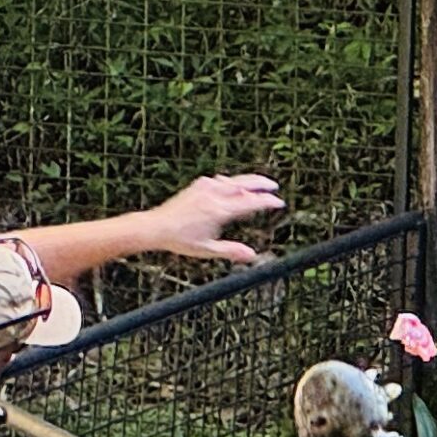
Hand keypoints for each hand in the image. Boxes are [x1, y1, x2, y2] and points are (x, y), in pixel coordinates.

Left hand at [148, 174, 285, 264]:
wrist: (156, 226)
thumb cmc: (180, 240)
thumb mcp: (207, 250)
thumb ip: (231, 251)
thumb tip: (253, 256)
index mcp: (219, 210)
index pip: (250, 202)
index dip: (267, 202)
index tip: (279, 203)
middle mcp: (214, 195)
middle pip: (244, 183)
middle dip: (261, 183)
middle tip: (274, 187)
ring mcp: (205, 187)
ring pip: (233, 180)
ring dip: (248, 181)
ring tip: (259, 185)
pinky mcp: (198, 185)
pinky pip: (221, 181)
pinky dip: (232, 183)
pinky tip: (235, 187)